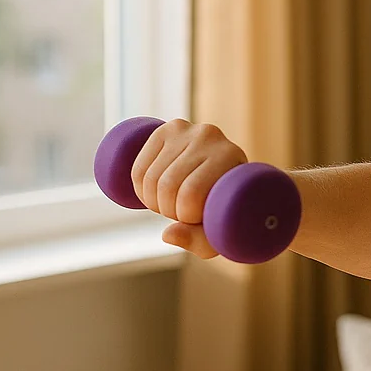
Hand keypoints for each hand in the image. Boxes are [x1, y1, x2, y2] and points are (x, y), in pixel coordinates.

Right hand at [129, 118, 247, 258]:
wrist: (232, 183)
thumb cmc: (230, 213)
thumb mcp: (222, 234)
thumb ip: (201, 241)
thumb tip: (168, 234)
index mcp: (231, 157)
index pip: (191, 193)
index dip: (186, 215)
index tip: (198, 219)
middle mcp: (209, 135)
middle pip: (167, 186)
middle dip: (169, 211)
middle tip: (183, 214)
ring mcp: (185, 129)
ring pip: (150, 179)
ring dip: (154, 203)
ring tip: (173, 204)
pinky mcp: (164, 131)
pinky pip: (138, 169)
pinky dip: (140, 191)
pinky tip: (156, 195)